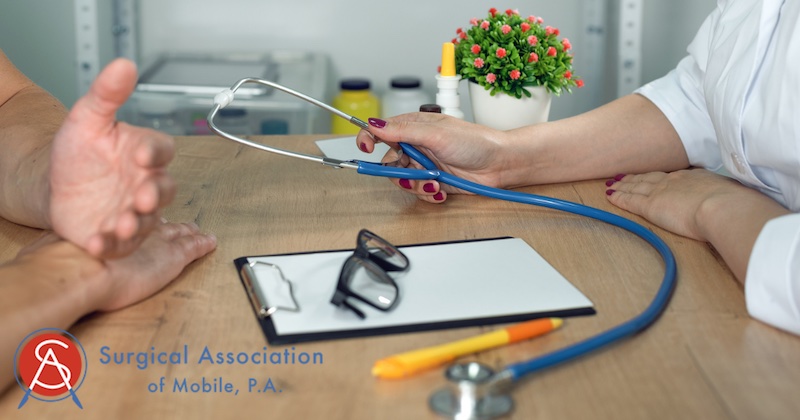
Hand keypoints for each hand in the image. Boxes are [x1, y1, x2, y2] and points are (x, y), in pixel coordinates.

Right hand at [18, 221, 216, 311]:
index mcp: (121, 227)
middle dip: (172, 223)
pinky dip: (203, 245)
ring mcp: (160, 244)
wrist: (79, 271)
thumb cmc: (72, 261)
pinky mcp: (174, 257)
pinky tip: (211, 242)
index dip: (146, 214)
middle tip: (182, 223)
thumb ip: (90, 239)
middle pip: (162, 224)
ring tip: (198, 231)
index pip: (138, 218)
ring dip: (188, 232)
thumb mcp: (80, 242)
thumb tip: (81, 243)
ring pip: (181, 234)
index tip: (152, 213)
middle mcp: (142, 231)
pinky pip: (194, 248)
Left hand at [49, 58, 176, 257]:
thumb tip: (123, 64)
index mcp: (144, 153)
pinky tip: (97, 242)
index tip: (142, 154)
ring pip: (147, 220)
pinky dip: (111, 246)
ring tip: (123, 225)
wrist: (56, 185)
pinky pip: (121, 245)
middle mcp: (146, 183)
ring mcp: (134, 211)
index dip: (155, 152)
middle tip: (143, 197)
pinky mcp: (117, 236)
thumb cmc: (80, 153)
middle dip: (155, 195)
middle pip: (164, 189)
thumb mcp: (87, 119)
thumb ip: (107, 93)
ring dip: (137, 224)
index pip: (161, 150)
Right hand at [355, 113, 509, 202]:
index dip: (369, 138)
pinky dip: (427, 193)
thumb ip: (403, 131)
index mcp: (414, 127)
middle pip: (388, 161)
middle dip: (398, 171)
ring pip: (402, 180)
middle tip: (410, 172)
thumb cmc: (476, 142)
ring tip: (433, 182)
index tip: (366, 147)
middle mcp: (417, 145)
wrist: (500, 164)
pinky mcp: (433, 182)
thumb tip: (375, 124)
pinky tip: (440, 189)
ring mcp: (424, 165)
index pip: (381, 131)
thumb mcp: (436, 133)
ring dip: (415, 184)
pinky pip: (418, 192)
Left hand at [605, 169, 762, 240]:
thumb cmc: (733, 206)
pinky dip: (618, 197)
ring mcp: (661, 192)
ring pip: (636, 187)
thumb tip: (733, 204)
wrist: (723, 207)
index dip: (658, 176)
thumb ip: (724, 198)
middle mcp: (675, 181)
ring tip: (612, 184)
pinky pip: (629, 200)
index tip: (651, 175)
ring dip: (623, 185)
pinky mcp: (650, 205)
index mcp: (695, 178)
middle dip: (635, 177)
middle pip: (649, 178)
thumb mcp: (731, 196)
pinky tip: (610, 195)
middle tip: (623, 176)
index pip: (671, 176)